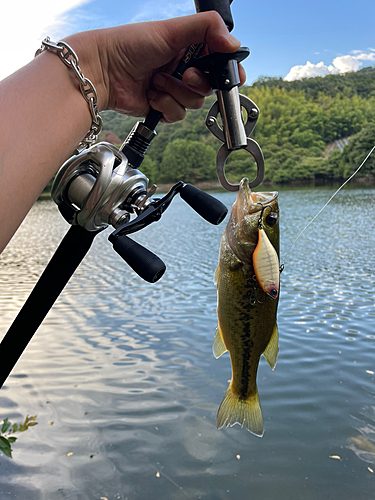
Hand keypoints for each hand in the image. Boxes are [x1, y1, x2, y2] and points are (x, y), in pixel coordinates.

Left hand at [64, 12, 245, 122]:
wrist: (103, 71)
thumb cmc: (130, 45)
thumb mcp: (171, 30)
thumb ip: (207, 29)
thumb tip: (234, 44)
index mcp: (188, 47)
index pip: (218, 60)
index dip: (227, 71)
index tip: (233, 77)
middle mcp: (182, 68)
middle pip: (209, 86)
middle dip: (197, 82)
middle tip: (184, 75)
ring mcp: (172, 89)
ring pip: (194, 103)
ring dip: (176, 93)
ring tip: (157, 81)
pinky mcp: (162, 107)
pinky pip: (178, 115)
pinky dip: (166, 106)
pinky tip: (151, 95)